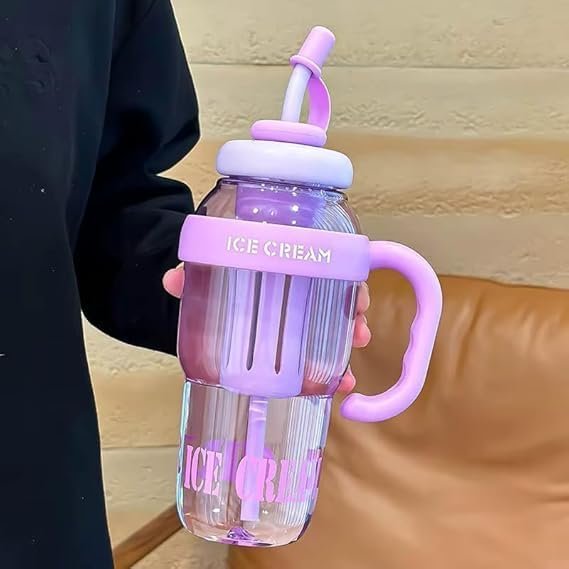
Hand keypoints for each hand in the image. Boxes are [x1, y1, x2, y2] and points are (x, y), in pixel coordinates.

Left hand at [163, 267, 370, 392]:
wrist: (201, 298)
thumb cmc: (211, 282)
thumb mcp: (204, 277)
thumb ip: (191, 278)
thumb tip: (172, 280)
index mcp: (283, 267)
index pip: (323, 267)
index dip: (344, 280)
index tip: (357, 296)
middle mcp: (297, 290)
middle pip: (336, 296)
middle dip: (353, 315)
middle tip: (360, 330)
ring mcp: (296, 318)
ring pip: (332, 326)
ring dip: (347, 343)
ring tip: (351, 365)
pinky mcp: (290, 344)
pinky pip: (317, 353)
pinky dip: (330, 369)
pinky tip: (340, 384)